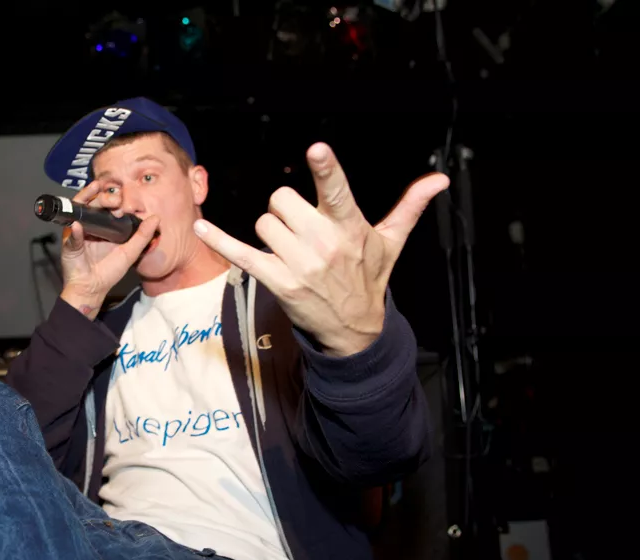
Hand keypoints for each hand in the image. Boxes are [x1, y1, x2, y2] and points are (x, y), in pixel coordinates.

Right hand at [59, 180, 159, 319]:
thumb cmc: (109, 271)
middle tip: (115, 199)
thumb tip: (155, 218)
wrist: (93, 288)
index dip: (114, 197)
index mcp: (104, 226)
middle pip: (94, 203)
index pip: (107, 205)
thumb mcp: (130, 252)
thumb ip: (142, 236)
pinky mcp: (69, 242)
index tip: (123, 197)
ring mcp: (78, 231)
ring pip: (80, 208)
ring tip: (96, 191)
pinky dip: (75, 229)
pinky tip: (78, 225)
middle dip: (104, 196)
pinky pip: (71, 233)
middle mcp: (90, 225)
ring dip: (87, 198)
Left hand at [194, 142, 448, 356]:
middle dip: (286, 211)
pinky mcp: (277, 282)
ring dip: (271, 233)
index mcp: (350, 227)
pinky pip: (241, 254)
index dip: (327, 170)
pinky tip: (200, 226)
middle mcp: (325, 244)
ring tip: (291, 251)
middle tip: (302, 231)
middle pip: (281, 200)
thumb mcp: (390, 243)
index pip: (337, 191)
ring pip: (264, 224)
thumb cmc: (368, 277)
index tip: (317, 150)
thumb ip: (410, 207)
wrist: (355, 330)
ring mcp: (300, 265)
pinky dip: (218, 239)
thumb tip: (439, 180)